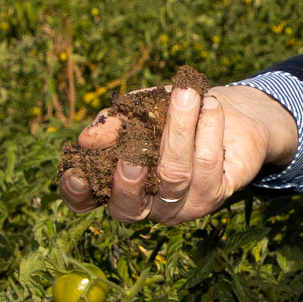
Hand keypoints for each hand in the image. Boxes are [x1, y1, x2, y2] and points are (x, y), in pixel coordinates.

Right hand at [54, 81, 297, 225]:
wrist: (226, 114)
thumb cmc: (170, 115)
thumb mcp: (138, 111)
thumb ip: (115, 124)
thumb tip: (88, 139)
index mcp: (116, 183)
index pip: (84, 201)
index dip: (76, 193)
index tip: (76, 174)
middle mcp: (146, 205)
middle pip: (129, 205)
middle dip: (128, 179)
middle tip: (131, 154)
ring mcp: (179, 207)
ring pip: (173, 175)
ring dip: (179, 127)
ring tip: (187, 94)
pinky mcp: (213, 198)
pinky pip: (207, 164)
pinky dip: (208, 128)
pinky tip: (210, 105)